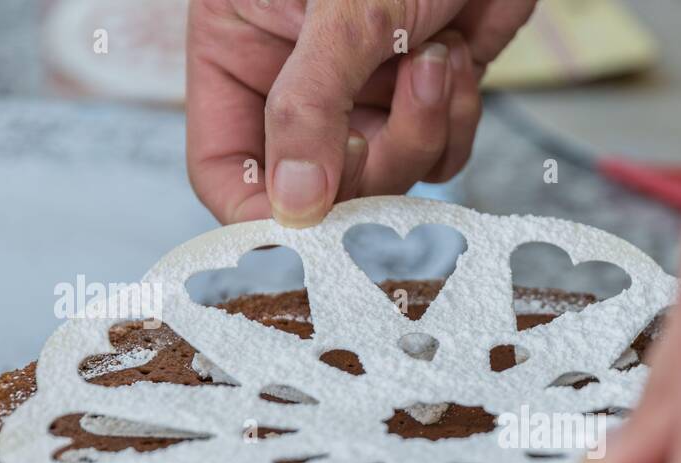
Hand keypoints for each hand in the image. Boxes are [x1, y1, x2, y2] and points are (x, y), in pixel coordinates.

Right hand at [187, 0, 533, 224]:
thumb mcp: (341, 12)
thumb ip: (308, 108)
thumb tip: (293, 207)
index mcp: (240, 50)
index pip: (225, 167)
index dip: (261, 210)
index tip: (309, 223)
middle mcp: (295, 82)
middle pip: (318, 188)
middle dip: (374, 155)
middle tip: (401, 96)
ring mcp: (361, 94)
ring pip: (387, 176)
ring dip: (423, 125)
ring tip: (435, 52)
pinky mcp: (419, 97)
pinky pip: (439, 156)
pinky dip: (456, 117)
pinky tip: (456, 52)